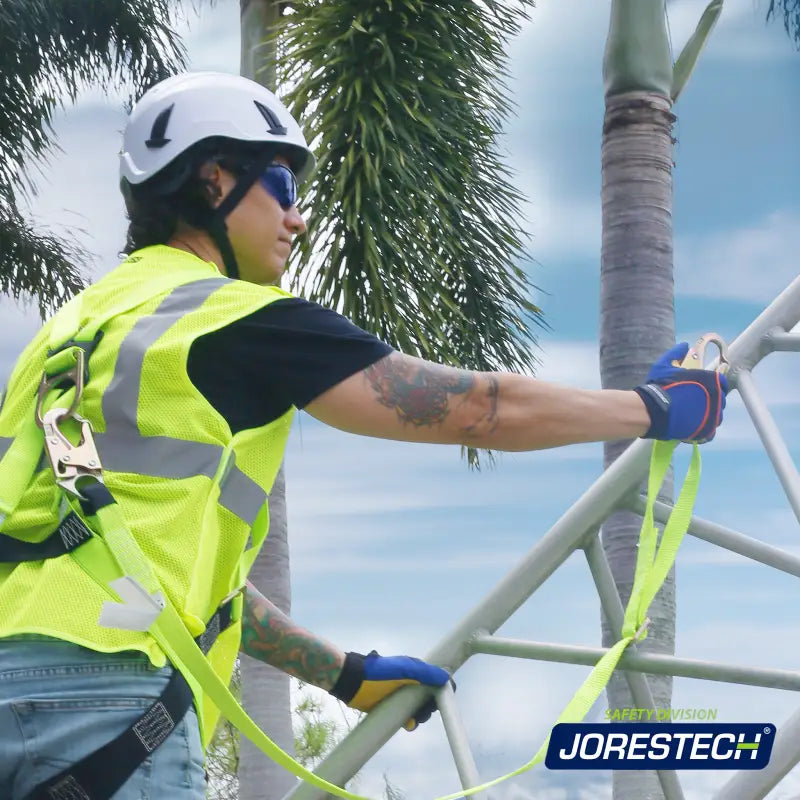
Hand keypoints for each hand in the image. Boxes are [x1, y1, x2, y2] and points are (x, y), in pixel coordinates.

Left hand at [329, 650, 451, 730]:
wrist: (353, 682)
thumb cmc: (378, 673)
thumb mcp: (403, 670)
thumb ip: (425, 673)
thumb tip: (446, 677)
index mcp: (415, 670)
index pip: (436, 679)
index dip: (443, 689)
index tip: (444, 699)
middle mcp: (411, 682)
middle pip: (430, 697)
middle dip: (431, 705)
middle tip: (424, 710)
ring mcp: (402, 695)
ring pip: (420, 709)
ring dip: (421, 715)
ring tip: (415, 718)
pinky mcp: (393, 708)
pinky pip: (408, 718)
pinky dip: (411, 722)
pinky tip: (408, 724)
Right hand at [634, 342, 728, 441]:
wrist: (654, 411)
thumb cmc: (661, 386)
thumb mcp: (665, 365)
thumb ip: (676, 354)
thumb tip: (684, 345)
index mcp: (712, 380)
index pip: (721, 382)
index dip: (711, 385)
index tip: (700, 389)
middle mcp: (718, 397)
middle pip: (720, 399)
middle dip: (709, 400)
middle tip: (692, 402)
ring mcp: (715, 415)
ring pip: (716, 416)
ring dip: (707, 415)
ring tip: (690, 416)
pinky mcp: (708, 430)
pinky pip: (711, 431)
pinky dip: (703, 430)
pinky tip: (692, 427)